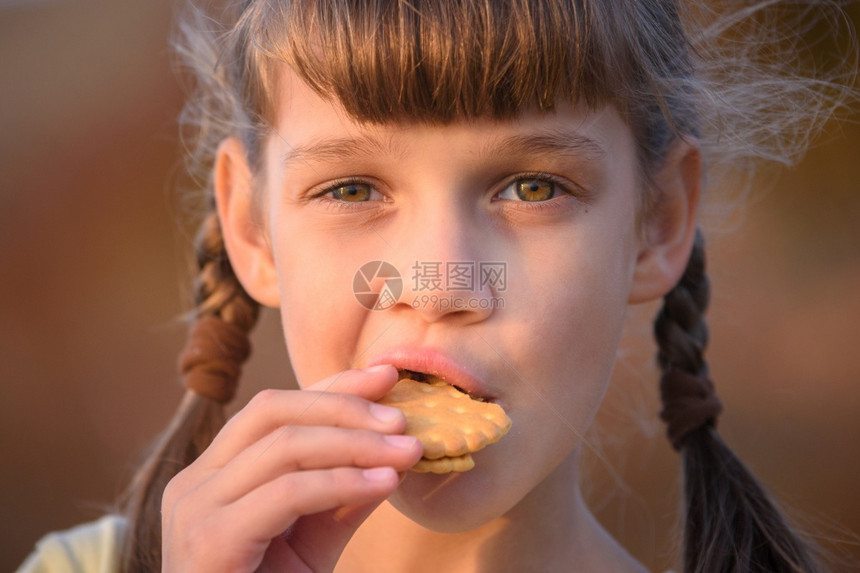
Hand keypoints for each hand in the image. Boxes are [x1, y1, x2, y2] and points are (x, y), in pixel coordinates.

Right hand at [161, 364, 420, 571]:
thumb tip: (393, 453)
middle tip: (402, 417)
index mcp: (213, 473)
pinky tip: (383, 485)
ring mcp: (194, 508)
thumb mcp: (313, 540)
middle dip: (345, 406)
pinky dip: (342, 482)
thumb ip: (343, 497)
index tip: (387, 375)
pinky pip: (287, 492)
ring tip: (407, 450)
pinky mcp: (209, 540)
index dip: (333, 386)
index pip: (275, 408)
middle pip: (273, 411)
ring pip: (284, 446)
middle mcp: (194, 481)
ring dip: (356, 444)